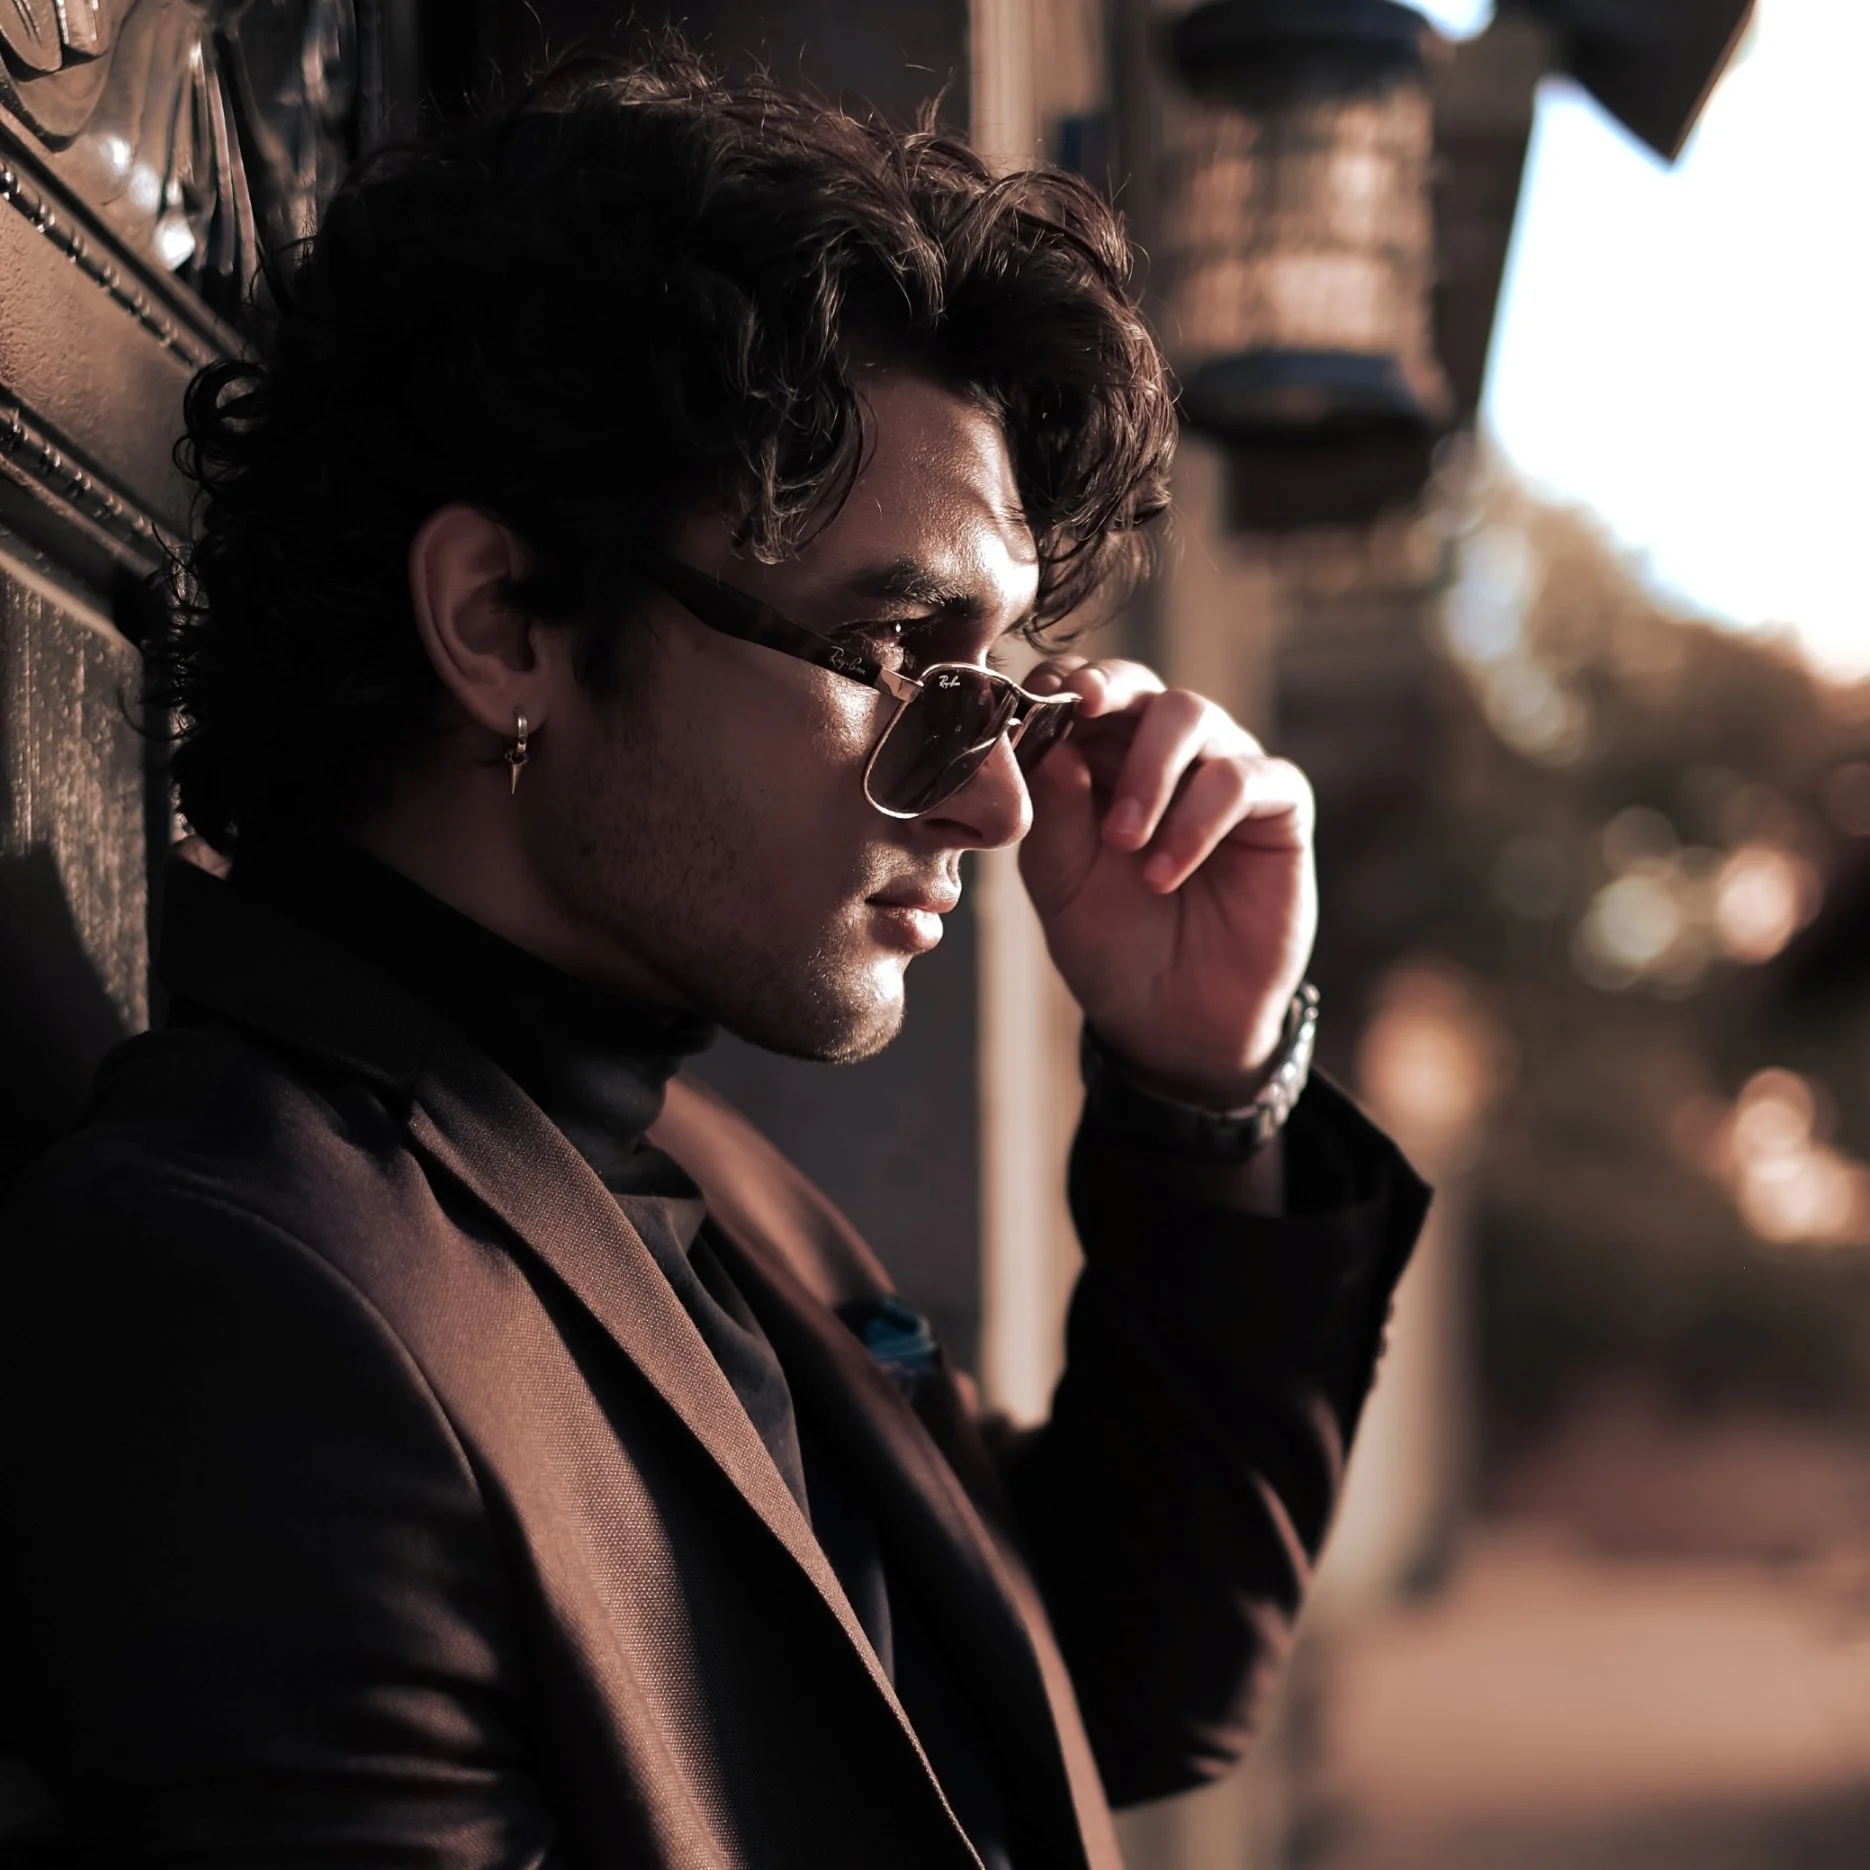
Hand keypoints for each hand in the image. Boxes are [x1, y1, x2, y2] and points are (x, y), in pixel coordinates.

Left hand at [1017, 658, 1316, 1106]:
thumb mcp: (1060, 881)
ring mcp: (1222, 771)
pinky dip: (1198, 819)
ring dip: (1150, 772)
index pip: (1080, 693)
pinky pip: (1245, 779)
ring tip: (1124, 842)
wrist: (1170, 1018)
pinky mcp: (1277, 806)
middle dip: (1105, 693)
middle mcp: (1163, 752)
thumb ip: (1052, 812)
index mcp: (1100, 758)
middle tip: (1077, 714)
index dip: (1056, 686)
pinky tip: (1164, 872)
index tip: (1030, 698)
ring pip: (1194, 715)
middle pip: (1138, 685)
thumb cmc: (1110, 941)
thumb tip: (1050, 743)